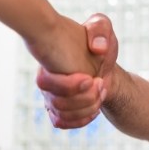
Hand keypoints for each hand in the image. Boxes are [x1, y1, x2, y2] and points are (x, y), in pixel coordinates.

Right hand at [37, 13, 117, 128]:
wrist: (103, 65)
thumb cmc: (99, 44)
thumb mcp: (102, 27)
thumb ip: (100, 29)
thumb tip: (97, 48)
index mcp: (50, 61)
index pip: (45, 81)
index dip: (69, 86)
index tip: (91, 78)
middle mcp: (46, 80)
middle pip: (56, 102)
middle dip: (85, 97)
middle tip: (101, 84)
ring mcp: (50, 95)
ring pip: (60, 114)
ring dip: (87, 107)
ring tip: (101, 92)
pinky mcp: (57, 108)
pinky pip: (60, 122)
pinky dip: (80, 119)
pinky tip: (94, 109)